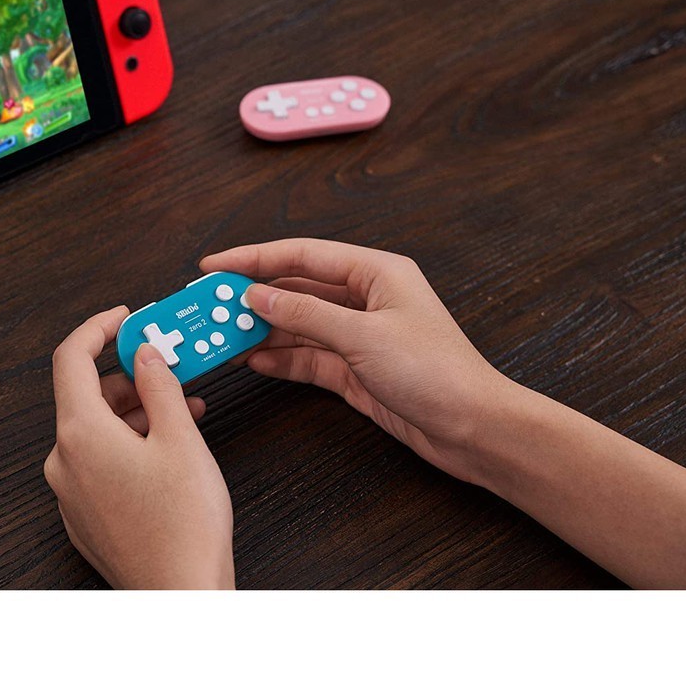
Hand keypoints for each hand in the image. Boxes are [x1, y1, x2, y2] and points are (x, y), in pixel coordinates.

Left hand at [45, 305, 234, 588]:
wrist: (180, 597)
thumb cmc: (183, 524)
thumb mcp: (180, 438)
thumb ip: (159, 384)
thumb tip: (145, 353)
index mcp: (79, 434)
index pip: (71, 359)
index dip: (97, 329)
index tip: (123, 318)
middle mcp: (64, 461)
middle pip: (87, 396)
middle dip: (130, 377)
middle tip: (169, 368)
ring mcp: (70, 493)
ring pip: (96, 431)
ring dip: (136, 412)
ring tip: (183, 410)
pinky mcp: (84, 516)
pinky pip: (99, 462)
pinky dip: (129, 443)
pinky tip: (168, 448)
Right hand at [201, 239, 512, 484]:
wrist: (474, 429)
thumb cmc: (437, 373)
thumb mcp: (363, 336)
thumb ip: (305, 313)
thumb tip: (258, 295)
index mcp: (376, 273)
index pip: (302, 254)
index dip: (254, 258)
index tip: (214, 265)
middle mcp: (365, 299)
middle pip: (296, 288)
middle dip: (253, 296)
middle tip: (210, 305)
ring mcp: (359, 336)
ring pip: (298, 325)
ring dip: (261, 329)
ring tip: (221, 334)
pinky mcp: (355, 370)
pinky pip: (307, 357)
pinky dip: (280, 358)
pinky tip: (251, 360)